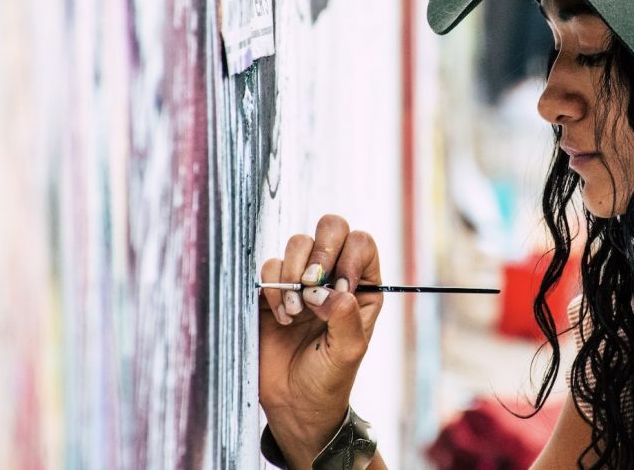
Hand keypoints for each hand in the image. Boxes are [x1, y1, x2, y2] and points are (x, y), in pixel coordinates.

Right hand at [259, 214, 383, 467]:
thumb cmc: (329, 379)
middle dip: (321, 251)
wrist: (294, 405)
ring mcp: (303, 281)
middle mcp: (334, 276)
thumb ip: (345, 316)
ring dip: (294, 274)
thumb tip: (329, 290)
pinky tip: (281, 319)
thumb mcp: (349, 351)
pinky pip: (271, 267)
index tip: (340, 288)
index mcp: (362, 286)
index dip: (349, 256)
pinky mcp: (273, 291)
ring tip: (294, 312)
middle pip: (332, 228)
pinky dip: (274, 288)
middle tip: (311, 284)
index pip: (362, 243)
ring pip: (298, 242)